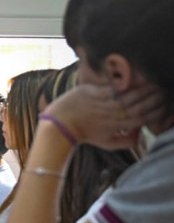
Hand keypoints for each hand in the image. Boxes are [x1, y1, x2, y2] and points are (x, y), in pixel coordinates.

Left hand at [45, 83, 165, 149]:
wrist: (60, 124)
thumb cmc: (84, 134)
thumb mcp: (106, 143)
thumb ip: (125, 142)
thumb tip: (141, 135)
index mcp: (117, 127)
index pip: (143, 118)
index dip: (156, 111)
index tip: (164, 105)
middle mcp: (112, 115)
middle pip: (140, 106)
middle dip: (154, 98)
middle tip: (164, 91)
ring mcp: (102, 104)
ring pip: (129, 96)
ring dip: (145, 89)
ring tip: (155, 83)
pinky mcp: (93, 93)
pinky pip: (114, 88)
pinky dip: (126, 84)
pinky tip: (136, 78)